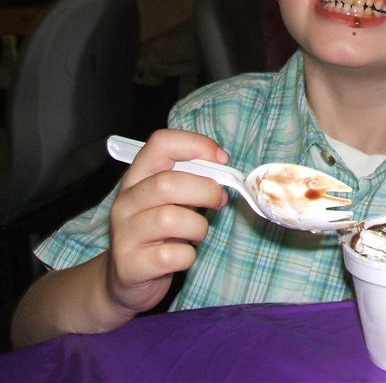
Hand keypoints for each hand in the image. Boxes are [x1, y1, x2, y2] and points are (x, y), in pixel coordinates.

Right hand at [106, 128, 228, 315]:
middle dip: (205, 190)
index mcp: (137, 177)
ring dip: (198, 226)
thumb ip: (190, 180)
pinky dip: (188, 256)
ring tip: (197, 233)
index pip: (161, 143)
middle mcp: (126, 202)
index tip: (221, 159)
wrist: (123, 280)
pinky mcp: (131, 266)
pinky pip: (172, 255)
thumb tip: (223, 167)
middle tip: (219, 200)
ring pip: (170, 219)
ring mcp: (125, 234)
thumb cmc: (157, 233)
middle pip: (167, 183)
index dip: (196, 144)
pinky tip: (183, 256)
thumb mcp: (169, 200)